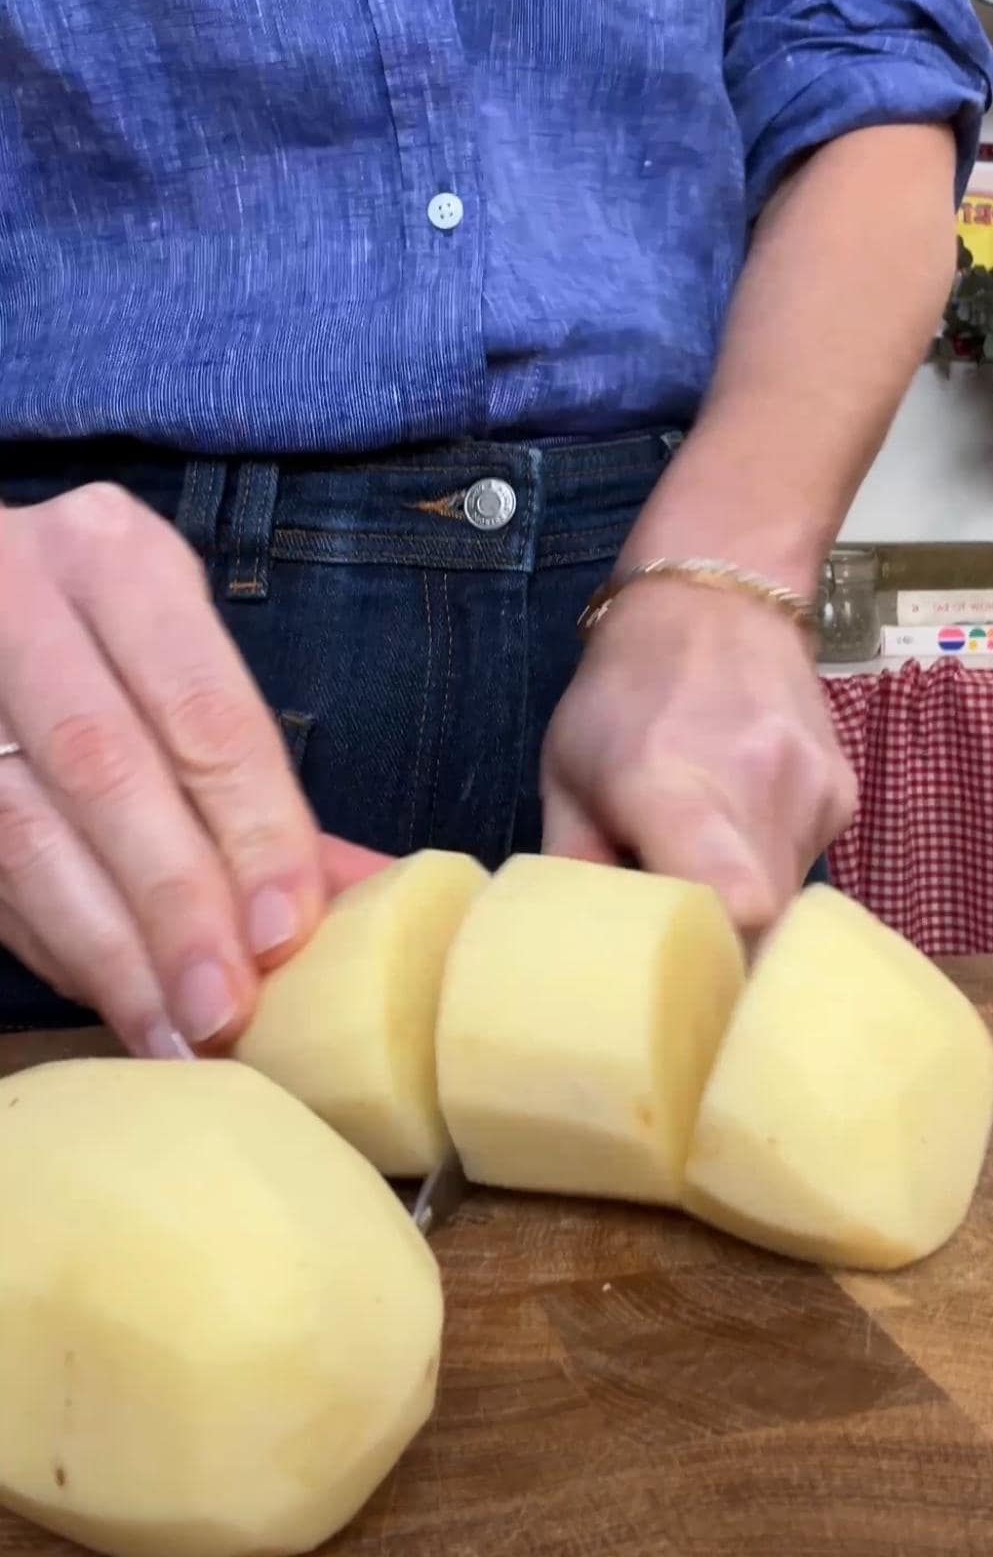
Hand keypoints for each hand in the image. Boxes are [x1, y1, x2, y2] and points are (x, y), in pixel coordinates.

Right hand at [0, 485, 385, 1053]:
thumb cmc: (92, 627)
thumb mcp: (171, 647)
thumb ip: (249, 766)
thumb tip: (359, 894)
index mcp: (116, 558)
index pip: (202, 708)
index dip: (251, 827)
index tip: (286, 933)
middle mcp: (20, 595)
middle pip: (109, 771)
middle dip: (175, 905)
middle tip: (226, 1010)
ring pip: (27, 833)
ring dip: (107, 951)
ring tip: (172, 1034)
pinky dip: (54, 943)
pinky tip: (111, 994)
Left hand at [540, 581, 856, 929]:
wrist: (717, 600)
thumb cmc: (623, 691)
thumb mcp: (567, 774)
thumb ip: (574, 871)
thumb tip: (582, 959)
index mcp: (671, 788)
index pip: (734, 895)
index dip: (721, 956)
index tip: (692, 983)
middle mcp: (757, 790)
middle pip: (758, 930)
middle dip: (721, 955)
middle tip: (679, 952)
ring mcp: (812, 791)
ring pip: (787, 904)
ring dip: (745, 909)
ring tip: (702, 865)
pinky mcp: (843, 794)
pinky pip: (805, 864)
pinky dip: (769, 867)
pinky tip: (739, 824)